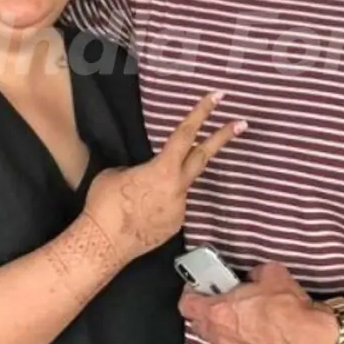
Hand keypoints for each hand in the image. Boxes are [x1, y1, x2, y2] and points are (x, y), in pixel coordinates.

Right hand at [84, 91, 245, 264]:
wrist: (103, 245)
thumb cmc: (104, 205)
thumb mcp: (116, 174)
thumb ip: (138, 169)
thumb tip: (144, 174)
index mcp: (163, 168)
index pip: (186, 134)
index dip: (201, 112)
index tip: (217, 97)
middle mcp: (178, 187)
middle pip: (203, 156)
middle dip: (222, 137)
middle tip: (241, 124)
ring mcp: (180, 207)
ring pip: (180, 186)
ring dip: (166, 185)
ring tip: (138, 196)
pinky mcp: (176, 225)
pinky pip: (171, 206)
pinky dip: (159, 204)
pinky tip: (140, 212)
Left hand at [179, 262, 337, 343]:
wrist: (311, 340)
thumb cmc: (289, 309)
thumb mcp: (271, 273)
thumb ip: (254, 273)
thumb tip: (253, 276)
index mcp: (218, 312)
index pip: (187, 304)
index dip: (192, 291)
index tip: (200, 285)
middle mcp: (220, 337)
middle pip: (199, 324)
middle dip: (206, 311)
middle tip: (221, 299)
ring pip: (215, 343)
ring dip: (220, 331)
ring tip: (238, 320)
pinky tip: (252, 338)